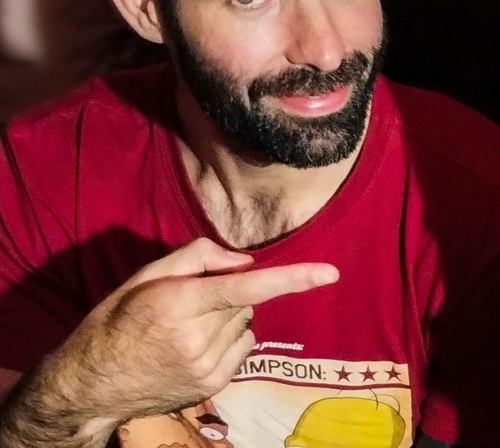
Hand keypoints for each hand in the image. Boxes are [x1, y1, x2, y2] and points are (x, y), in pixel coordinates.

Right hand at [55, 238, 338, 424]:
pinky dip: (230, 337)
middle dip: (229, 291)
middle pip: (245, 300)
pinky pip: (243, 346)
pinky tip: (197, 342)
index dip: (291, 278)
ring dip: (230, 315)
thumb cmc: (116, 320)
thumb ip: (197, 257)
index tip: (329, 273)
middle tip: (192, 299)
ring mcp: (208, 368)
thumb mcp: (144, 276)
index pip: (245, 287)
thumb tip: (244, 260)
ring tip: (191, 323)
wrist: (94, 384)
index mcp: (178, 304)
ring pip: (247, 324)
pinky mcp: (213, 385)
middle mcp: (198, 339)